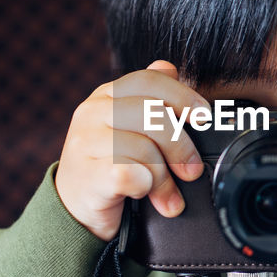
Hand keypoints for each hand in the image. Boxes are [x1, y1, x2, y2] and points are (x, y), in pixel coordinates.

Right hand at [55, 60, 207, 241]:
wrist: (72, 208)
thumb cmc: (106, 166)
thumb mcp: (125, 127)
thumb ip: (146, 98)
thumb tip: (169, 67)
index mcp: (105, 96)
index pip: (148, 81)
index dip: (183, 96)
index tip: (204, 118)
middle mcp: (92, 112)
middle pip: (152, 115)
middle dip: (181, 146)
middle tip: (192, 171)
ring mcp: (86, 142)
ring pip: (145, 149)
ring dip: (164, 178)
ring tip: (167, 196)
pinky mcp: (88, 174)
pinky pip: (132, 174)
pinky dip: (145, 187)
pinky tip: (142, 194)